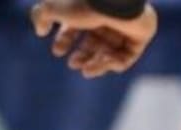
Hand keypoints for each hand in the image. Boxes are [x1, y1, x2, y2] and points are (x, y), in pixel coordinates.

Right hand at [31, 1, 158, 76]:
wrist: (114, 1)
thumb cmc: (84, 3)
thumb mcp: (54, 8)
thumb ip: (41, 16)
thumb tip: (40, 31)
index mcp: (88, 8)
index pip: (75, 28)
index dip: (64, 40)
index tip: (57, 51)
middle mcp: (106, 18)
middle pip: (93, 44)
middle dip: (81, 56)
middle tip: (74, 64)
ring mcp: (124, 28)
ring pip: (109, 53)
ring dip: (96, 65)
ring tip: (86, 70)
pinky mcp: (140, 37)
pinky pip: (126, 57)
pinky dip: (114, 64)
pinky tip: (104, 63)